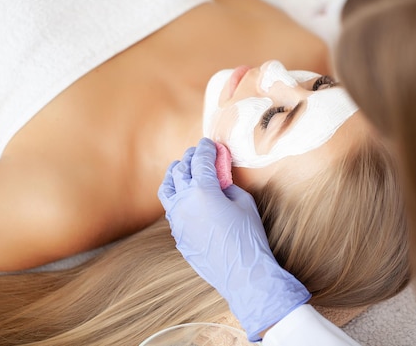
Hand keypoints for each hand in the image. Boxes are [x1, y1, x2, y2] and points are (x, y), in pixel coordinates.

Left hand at [158, 138, 310, 340]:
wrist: (242, 273)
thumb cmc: (249, 236)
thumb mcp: (244, 202)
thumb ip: (227, 186)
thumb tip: (218, 180)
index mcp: (202, 190)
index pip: (201, 160)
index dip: (206, 148)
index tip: (210, 142)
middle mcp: (184, 202)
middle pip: (181, 170)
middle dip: (190, 157)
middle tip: (198, 152)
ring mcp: (177, 221)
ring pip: (167, 189)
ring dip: (175, 174)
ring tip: (181, 169)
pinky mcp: (178, 236)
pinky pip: (172, 210)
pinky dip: (177, 197)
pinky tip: (186, 197)